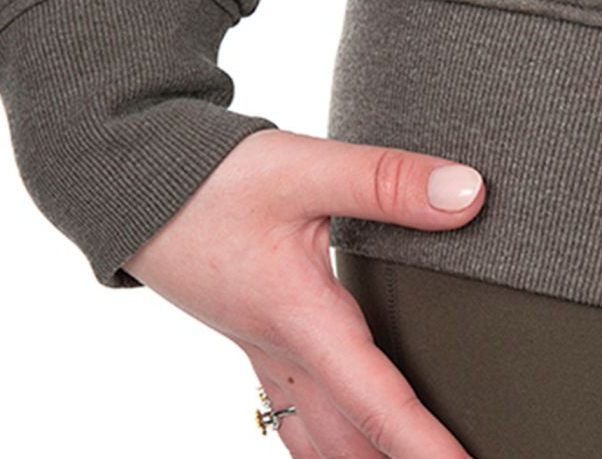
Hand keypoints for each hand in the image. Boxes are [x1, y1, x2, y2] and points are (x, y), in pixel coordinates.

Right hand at [123, 128, 483, 457]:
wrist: (136, 183)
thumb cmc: (209, 180)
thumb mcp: (301, 171)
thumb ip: (384, 182)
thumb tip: (464, 195)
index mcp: (301, 318)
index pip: (380, 404)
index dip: (431, 450)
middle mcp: (280, 346)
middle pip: (347, 442)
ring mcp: (258, 345)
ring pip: (314, 435)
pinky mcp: (247, 330)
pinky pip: (287, 406)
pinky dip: (322, 436)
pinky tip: (336, 425)